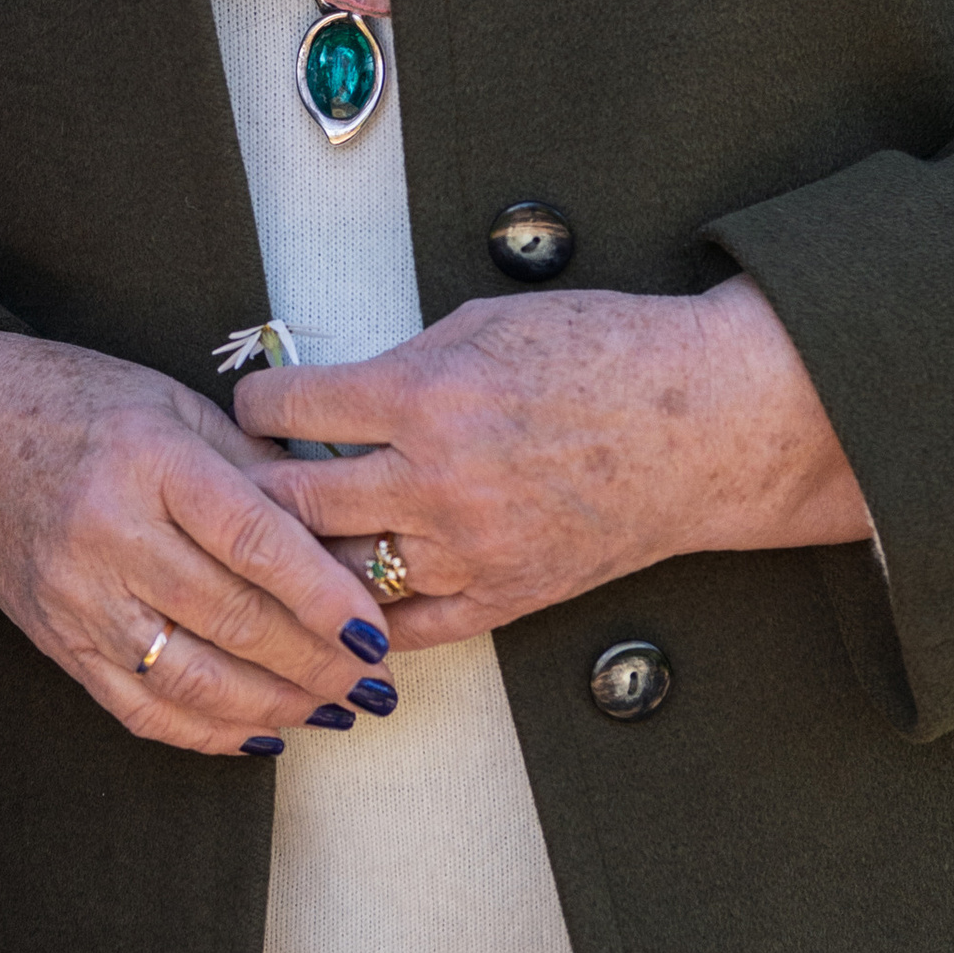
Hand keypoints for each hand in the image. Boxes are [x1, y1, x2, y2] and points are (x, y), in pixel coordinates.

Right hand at [0, 331, 397, 758]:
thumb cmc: (79, 406)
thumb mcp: (171, 405)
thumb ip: (253, 466)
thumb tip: (344, 530)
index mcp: (145, 458)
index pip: (250, 540)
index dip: (322, 593)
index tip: (376, 627)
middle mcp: (106, 531)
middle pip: (232, 617)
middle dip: (317, 660)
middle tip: (377, 679)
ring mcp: (75, 594)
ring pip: (193, 677)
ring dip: (276, 704)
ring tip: (335, 708)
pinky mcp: (56, 639)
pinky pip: (142, 707)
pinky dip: (209, 731)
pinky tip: (264, 730)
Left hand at [234, 277, 871, 644]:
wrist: (705, 425)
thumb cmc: (603, 354)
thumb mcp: (482, 324)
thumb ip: (401, 364)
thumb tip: (333, 394)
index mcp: (424, 397)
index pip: (289, 409)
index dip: (257, 405)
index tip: (256, 408)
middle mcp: (436, 481)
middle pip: (295, 501)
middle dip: (259, 488)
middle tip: (248, 480)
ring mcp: (471, 549)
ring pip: (340, 571)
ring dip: (307, 555)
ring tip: (287, 539)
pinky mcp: (506, 597)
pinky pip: (407, 628)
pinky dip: (364, 618)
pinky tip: (338, 602)